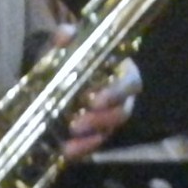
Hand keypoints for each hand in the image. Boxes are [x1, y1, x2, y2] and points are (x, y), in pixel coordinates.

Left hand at [50, 22, 139, 157]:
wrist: (57, 70)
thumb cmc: (71, 54)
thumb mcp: (68, 43)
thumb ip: (67, 37)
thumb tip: (64, 35)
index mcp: (122, 72)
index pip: (130, 83)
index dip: (116, 93)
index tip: (94, 100)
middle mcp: (121, 97)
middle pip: (122, 112)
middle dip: (101, 120)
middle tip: (76, 124)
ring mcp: (110, 118)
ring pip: (109, 130)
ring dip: (90, 137)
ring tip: (68, 141)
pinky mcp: (97, 133)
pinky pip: (95, 144)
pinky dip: (82, 149)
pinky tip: (66, 151)